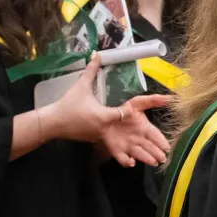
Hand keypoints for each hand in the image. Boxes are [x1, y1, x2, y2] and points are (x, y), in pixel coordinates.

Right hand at [39, 56, 172, 159]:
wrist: (52, 123)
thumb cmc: (68, 104)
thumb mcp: (81, 86)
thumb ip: (91, 71)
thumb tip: (96, 53)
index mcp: (105, 116)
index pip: (126, 113)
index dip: (139, 109)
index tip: (150, 109)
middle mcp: (106, 129)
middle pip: (130, 136)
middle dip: (148, 144)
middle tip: (164, 152)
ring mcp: (101, 137)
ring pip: (125, 147)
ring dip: (140, 155)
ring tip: (156, 162)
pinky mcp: (97, 141)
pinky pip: (113, 149)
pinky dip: (123, 156)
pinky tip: (132, 163)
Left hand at [99, 94, 171, 166]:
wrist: (105, 117)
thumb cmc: (124, 110)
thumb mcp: (138, 103)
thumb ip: (153, 101)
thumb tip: (170, 98)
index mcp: (145, 128)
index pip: (156, 136)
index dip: (161, 142)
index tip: (167, 147)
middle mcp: (139, 139)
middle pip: (150, 147)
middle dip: (157, 153)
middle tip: (163, 158)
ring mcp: (129, 146)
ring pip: (140, 154)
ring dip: (147, 158)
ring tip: (153, 162)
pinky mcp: (118, 151)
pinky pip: (123, 159)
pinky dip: (127, 162)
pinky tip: (131, 162)